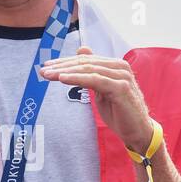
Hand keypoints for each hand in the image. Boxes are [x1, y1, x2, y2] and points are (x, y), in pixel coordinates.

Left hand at [39, 45, 154, 150]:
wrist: (138, 132)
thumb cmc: (120, 112)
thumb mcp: (102, 89)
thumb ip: (92, 71)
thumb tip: (82, 50)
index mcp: (115, 65)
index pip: (86, 60)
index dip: (65, 62)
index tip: (47, 65)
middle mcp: (120, 67)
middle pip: (85, 62)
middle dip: (61, 65)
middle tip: (43, 69)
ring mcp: (121, 76)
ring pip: (88, 69)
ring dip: (65, 71)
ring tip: (48, 74)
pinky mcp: (121, 87)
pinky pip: (95, 80)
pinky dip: (77, 78)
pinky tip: (62, 79)